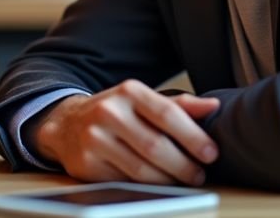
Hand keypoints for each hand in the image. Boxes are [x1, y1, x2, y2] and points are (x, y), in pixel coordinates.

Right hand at [34, 80, 219, 185]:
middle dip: (184, 166)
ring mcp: (95, 139)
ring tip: (182, 182)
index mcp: (128, 92)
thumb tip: (213, 106)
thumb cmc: (114, 112)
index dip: (193, 136)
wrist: (66, 124)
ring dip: (168, 181)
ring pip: (141, 170)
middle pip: (156, 146)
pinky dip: (145, 188)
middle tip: (199, 174)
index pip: (167, 114)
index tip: (211, 153)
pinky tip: (157, 185)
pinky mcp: (87, 164)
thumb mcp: (142, 101)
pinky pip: (125, 182)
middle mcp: (109, 112)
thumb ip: (177, 105)